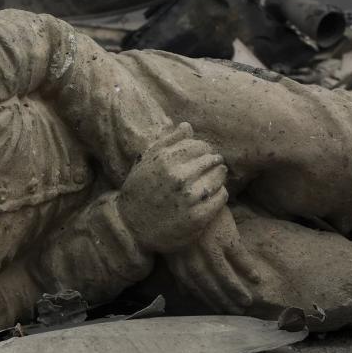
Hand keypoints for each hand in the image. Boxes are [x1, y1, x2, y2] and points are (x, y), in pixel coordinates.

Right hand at [119, 123, 230, 247]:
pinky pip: (221, 196)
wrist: (130, 227)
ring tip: (213, 178)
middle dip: (213, 161)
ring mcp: (189, 198)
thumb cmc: (138, 191)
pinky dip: (220, 193)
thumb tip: (187, 126)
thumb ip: (167, 141)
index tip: (202, 155)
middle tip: (210, 167)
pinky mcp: (198, 217)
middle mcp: (179, 177)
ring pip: (218, 177)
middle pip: (211, 160)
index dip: (203, 149)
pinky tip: (211, 194)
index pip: (199, 145)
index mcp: (165, 160)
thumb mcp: (145, 162)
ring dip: (218, 176)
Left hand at [169, 206, 260, 311]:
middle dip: (222, 300)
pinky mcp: (223, 234)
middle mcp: (191, 256)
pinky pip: (238, 255)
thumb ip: (178, 269)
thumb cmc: (183, 219)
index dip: (206, 300)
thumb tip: (183, 293)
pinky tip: (255, 277)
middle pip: (208, 284)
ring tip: (247, 301)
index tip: (217, 310)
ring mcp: (207, 245)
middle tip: (236, 312)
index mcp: (177, 259)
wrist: (191, 191)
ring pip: (223, 274)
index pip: (192, 287)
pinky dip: (246, 267)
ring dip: (235, 289)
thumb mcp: (174, 244)